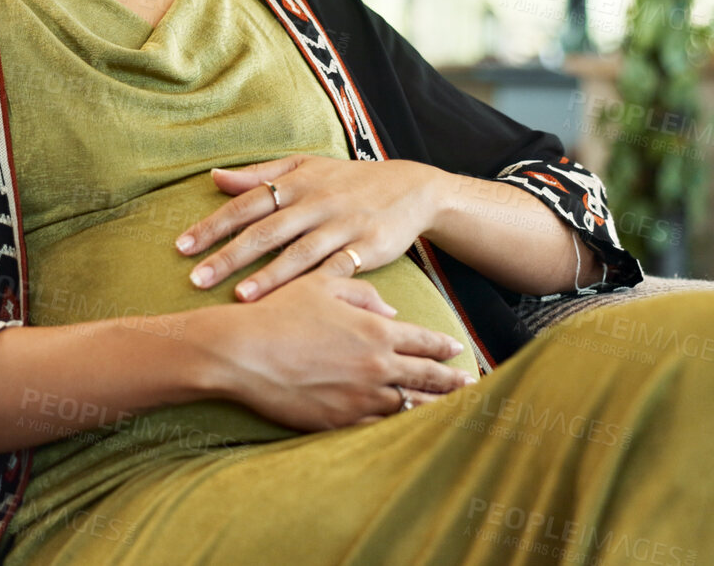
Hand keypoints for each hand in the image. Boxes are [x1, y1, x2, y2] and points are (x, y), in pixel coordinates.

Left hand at [177, 154, 444, 301]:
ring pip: (300, 254)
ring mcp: (342, 227)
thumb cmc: (349, 180)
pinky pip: (337, 271)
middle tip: (196, 278)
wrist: (412, 189)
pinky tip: (298, 305)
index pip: (246, 205)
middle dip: (230, 256)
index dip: (214, 225)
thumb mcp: (307, 166)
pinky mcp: (368, 249)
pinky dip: (316, 286)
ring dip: (269, 276)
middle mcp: (316, 204)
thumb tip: (214, 177)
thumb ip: (260, 174)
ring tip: (240, 298)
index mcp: (297, 184)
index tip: (182, 246)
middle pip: (266, 231)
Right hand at [186, 251, 477, 429]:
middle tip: (471, 385)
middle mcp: (376, 366)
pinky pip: (380, 428)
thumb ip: (362, 293)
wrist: (243, 352)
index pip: (423, 341)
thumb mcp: (321, 285)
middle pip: (427, 377)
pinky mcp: (340, 421)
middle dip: (452, 382)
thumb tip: (391, 312)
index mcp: (375, 331)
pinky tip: (409, 429)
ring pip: (409, 406)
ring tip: (451, 411)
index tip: (456, 350)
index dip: (442, 346)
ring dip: (433, 407)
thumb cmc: (278, 313)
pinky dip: (398, 427)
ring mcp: (360, 398)